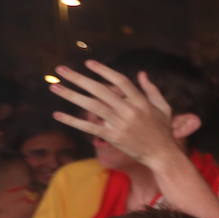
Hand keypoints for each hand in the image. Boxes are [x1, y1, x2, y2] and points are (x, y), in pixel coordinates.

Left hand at [50, 61, 180, 167]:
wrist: (162, 154)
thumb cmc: (163, 131)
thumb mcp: (163, 108)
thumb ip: (151, 90)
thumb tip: (141, 73)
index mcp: (141, 102)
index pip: (120, 81)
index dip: (104, 71)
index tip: (88, 63)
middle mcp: (129, 110)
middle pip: (99, 90)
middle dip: (78, 78)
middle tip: (61, 69)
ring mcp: (120, 124)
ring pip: (91, 106)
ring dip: (71, 95)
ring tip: (54, 87)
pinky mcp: (112, 137)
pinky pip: (89, 127)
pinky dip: (73, 121)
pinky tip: (58, 114)